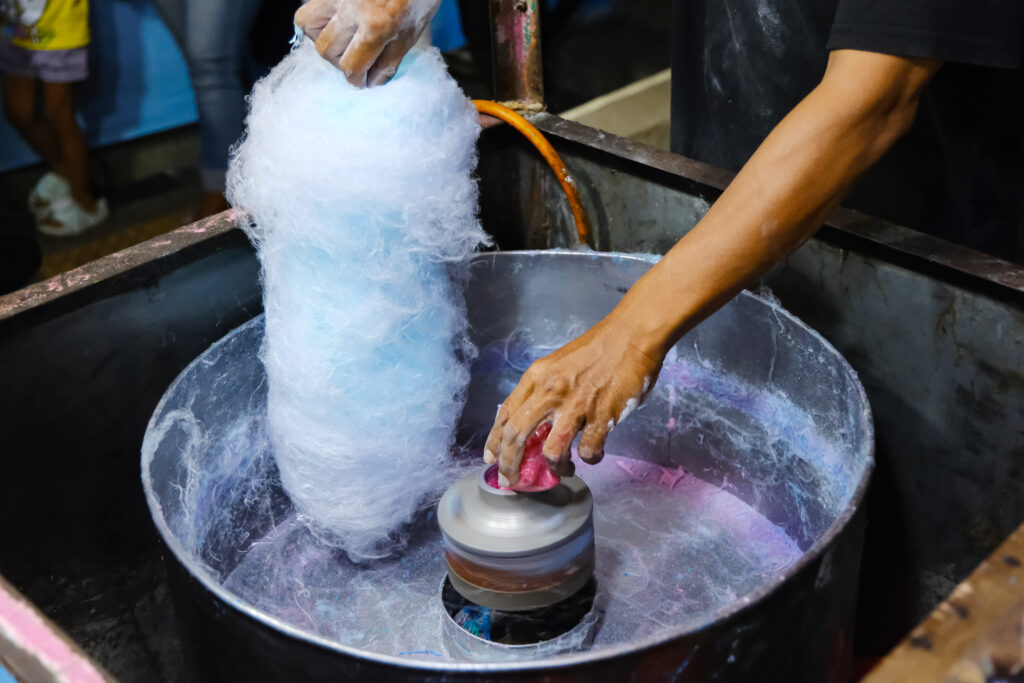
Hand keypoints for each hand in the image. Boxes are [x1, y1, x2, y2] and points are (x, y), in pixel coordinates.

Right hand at [295, 0, 440, 86]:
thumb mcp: (411, 33)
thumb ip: (389, 61)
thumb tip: (371, 83)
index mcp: (377, 25)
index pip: (351, 66)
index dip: (356, 80)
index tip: (362, 80)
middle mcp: (352, 8)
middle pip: (326, 49)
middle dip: (339, 61)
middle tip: (356, 57)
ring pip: (308, 24)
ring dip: (322, 38)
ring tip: (341, 39)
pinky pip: (310, 7)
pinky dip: (317, 18)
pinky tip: (333, 22)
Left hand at [484, 316, 664, 486]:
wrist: (630, 336)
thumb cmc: (597, 350)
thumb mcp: (557, 366)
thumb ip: (543, 391)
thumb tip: (534, 424)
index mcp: (536, 378)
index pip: (505, 413)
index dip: (494, 441)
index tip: (491, 459)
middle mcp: (550, 391)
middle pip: (517, 436)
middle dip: (510, 464)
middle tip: (512, 480)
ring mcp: (575, 405)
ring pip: (552, 451)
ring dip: (555, 468)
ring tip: (562, 470)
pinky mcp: (602, 416)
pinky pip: (587, 451)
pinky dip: (589, 459)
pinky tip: (592, 453)